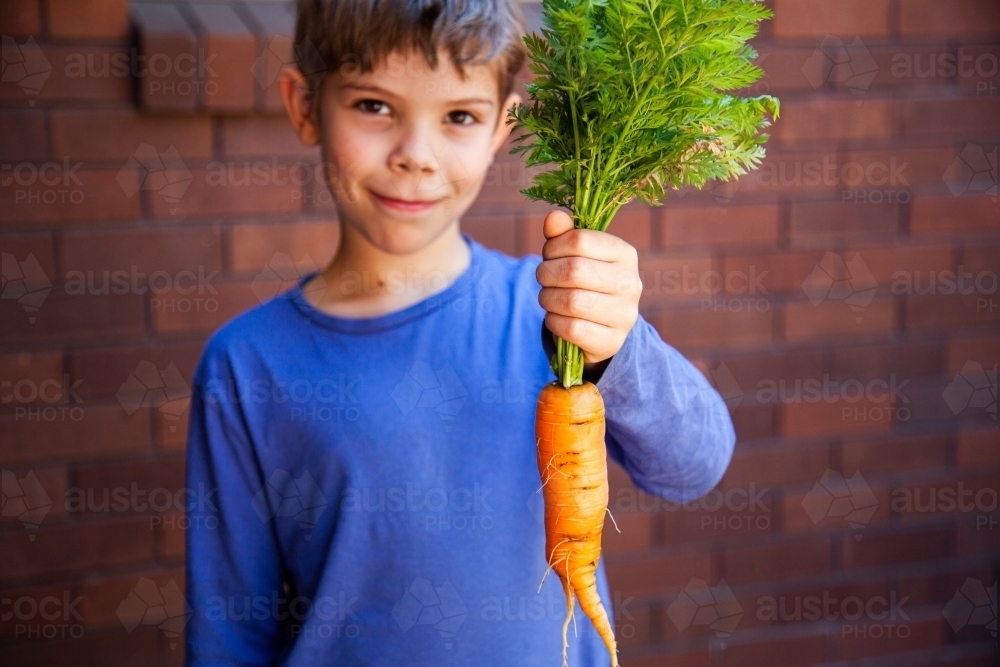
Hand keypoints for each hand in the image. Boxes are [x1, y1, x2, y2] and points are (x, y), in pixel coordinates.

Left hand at [536, 209, 641, 370]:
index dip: (553, 246)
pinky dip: (554, 322)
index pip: (580, 240)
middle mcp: (630, 283)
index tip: (548, 254)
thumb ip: (564, 235)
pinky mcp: (612, 341)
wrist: (602, 329)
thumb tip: (553, 218)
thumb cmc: (585, 283)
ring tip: (548, 298)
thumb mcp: (575, 256)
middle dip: (546, 274)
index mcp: (624, 253)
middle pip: (574, 270)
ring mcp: (624, 314)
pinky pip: (572, 329)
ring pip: (572, 301)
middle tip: (543, 278)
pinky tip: (555, 318)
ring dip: (548, 299)